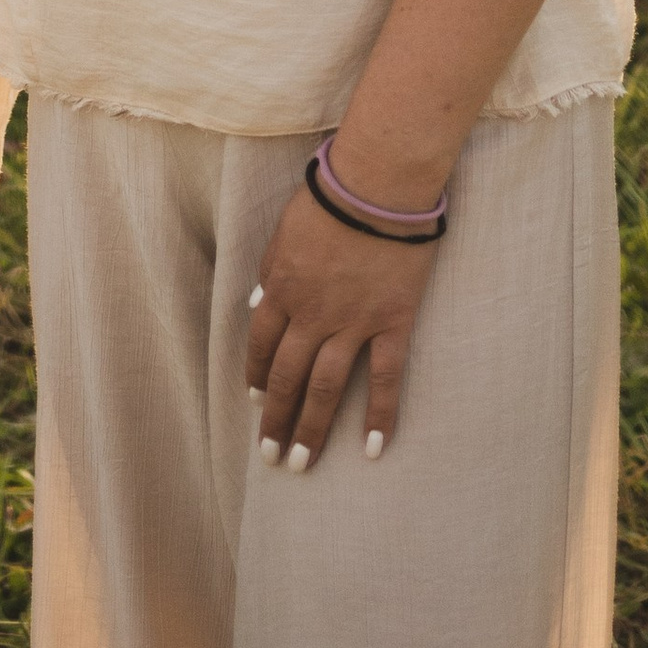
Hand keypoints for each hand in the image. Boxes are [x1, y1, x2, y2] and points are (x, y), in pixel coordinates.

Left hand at [246, 171, 437, 465]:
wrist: (379, 183)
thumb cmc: (330, 196)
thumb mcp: (284, 230)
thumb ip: (270, 272)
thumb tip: (257, 307)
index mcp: (281, 289)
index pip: (261, 345)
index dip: (257, 377)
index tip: (256, 403)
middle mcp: (311, 314)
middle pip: (288, 377)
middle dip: (277, 420)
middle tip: (272, 457)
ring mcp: (352, 323)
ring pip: (325, 387)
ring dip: (312, 429)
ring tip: (303, 464)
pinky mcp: (391, 323)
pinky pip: (384, 378)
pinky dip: (378, 415)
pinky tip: (370, 448)